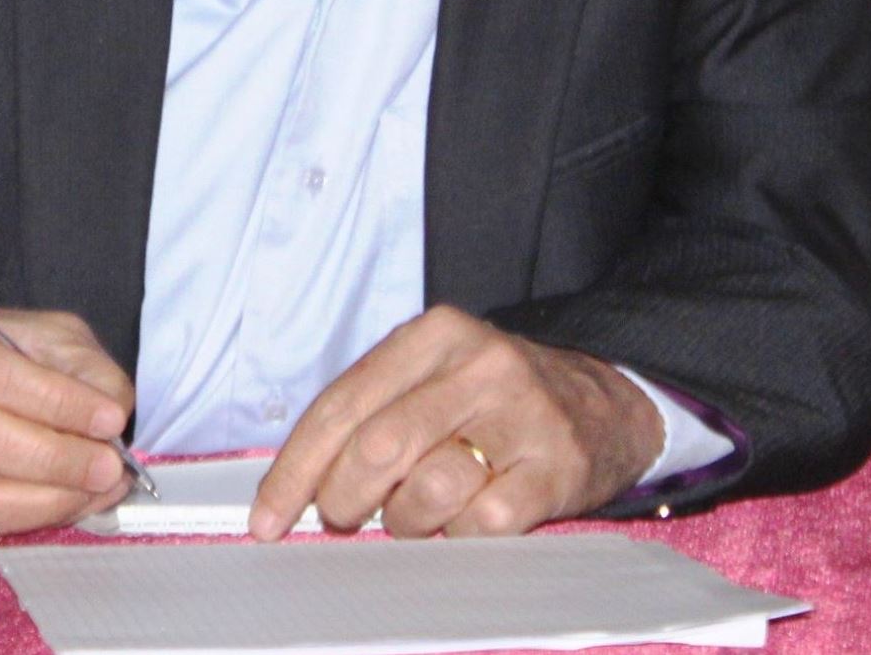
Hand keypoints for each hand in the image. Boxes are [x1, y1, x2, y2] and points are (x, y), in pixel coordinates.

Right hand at [0, 297, 135, 533]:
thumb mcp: (33, 331)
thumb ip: (76, 362)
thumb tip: (111, 410)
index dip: (52, 399)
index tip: (109, 418)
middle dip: (51, 457)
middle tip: (108, 467)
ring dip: (42, 500)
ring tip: (95, 492)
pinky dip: (22, 519)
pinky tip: (63, 504)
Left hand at [249, 305, 662, 539]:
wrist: (602, 401)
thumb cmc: (491, 397)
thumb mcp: (430, 375)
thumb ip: (370, 412)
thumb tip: (298, 483)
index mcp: (432, 334)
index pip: (342, 404)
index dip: (296, 468)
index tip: (268, 517)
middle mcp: (476, 364)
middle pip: (377, 447)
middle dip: (343, 498)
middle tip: (344, 515)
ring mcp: (520, 414)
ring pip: (427, 491)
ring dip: (405, 522)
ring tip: (413, 514)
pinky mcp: (555, 467)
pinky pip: (482, 525)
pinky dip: (458, 535)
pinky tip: (463, 520)